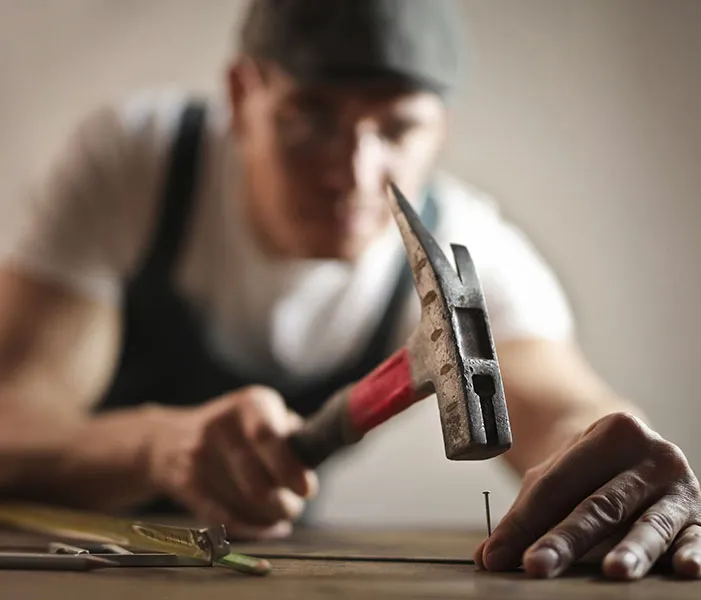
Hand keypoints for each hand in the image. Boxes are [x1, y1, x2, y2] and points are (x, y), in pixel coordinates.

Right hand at [147, 385, 317, 539]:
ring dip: (270, 518)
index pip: (267, 436)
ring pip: (244, 504)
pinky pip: (223, 518)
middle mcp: (221, 425)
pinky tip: (265, 527)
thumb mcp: (261, 414)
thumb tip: (315, 461)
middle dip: (284, 504)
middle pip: (258, 482)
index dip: (289, 468)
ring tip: (281, 515)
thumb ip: (292, 435)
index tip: (307, 490)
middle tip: (295, 507)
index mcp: (248, 404)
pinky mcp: (184, 484)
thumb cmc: (234, 429)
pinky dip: (251, 528)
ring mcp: (198, 455)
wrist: (166, 438)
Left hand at [475, 412, 700, 579]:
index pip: (559, 483)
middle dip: (565, 539)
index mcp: (612, 433)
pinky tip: (684, 569)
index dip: (525, 521)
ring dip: (632, 549)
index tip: (497, 555)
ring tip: (615, 571)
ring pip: (649, 523)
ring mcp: (680, 487)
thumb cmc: (591, 472)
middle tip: (536, 566)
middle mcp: (651, 455)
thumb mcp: (557, 481)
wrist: (642, 455)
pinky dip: (693, 554)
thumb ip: (524, 517)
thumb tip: (487, 558)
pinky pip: (698, 538)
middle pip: (600, 504)